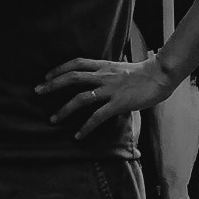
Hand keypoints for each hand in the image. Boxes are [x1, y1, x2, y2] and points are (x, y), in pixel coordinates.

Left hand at [37, 53, 178, 139]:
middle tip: (37, 92)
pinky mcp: (118, 103)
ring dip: (64, 109)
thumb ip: (108, 73)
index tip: (46, 76)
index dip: (59, 68)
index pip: (77, 63)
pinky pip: (97, 116)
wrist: (161, 76)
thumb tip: (96, 78)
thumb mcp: (121, 68)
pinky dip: (86, 127)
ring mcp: (111, 90)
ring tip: (53, 119)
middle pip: (72, 77)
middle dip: (52, 85)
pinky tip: (78, 135)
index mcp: (104, 65)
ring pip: (81, 98)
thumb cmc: (144, 73)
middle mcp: (104, 76)